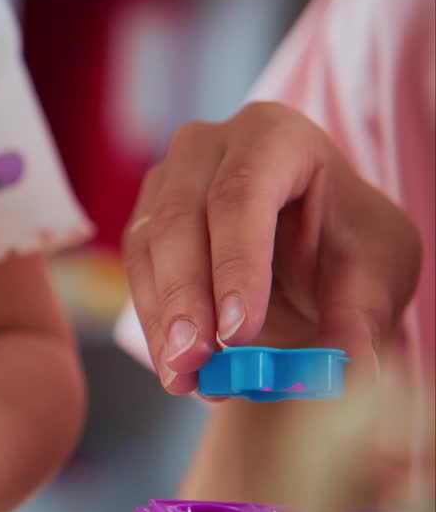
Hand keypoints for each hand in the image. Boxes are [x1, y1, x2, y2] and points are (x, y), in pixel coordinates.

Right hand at [123, 102, 422, 393]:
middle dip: (186, 299)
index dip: (236, 264)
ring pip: (148, 248)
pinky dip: (155, 324)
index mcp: (274, 135)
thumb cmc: (344, 245)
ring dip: (163, 320)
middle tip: (196, 361)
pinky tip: (178, 366)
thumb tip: (349, 365)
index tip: (239, 332)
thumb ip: (360, 316)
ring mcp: (166, 182)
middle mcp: (207, 147)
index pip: (243, 194)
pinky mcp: (144, 222)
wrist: (310, 249)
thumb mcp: (375, 274)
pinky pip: (136, 274)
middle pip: (181, 219)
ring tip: (185, 376)